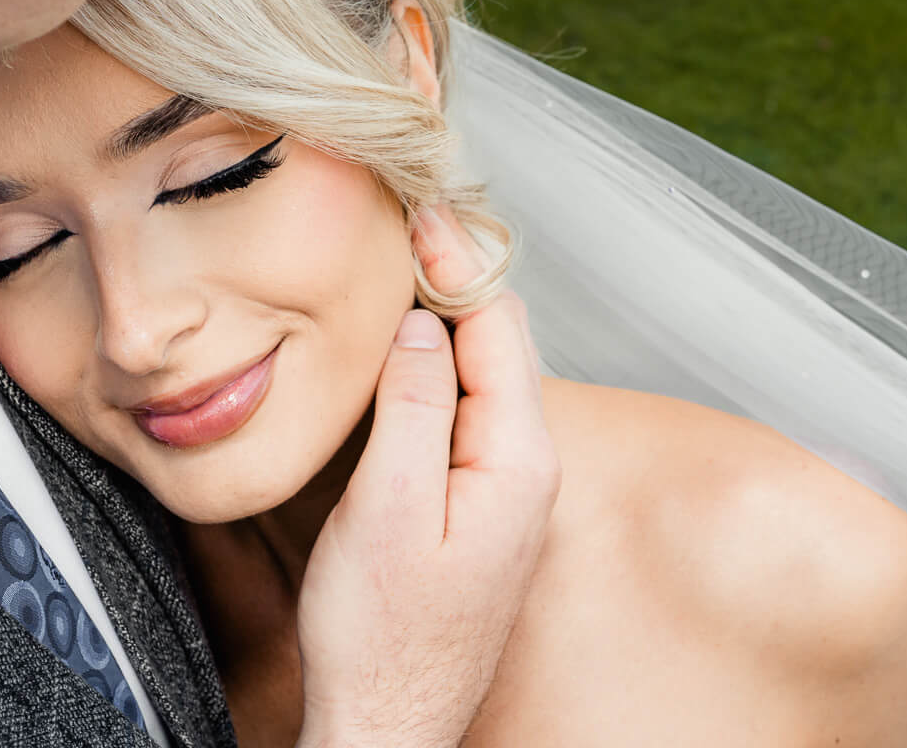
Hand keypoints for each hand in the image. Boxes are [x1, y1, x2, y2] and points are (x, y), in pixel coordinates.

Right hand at [294, 206, 559, 747]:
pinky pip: (467, 408)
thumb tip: (423, 325)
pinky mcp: (478, 504)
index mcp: (516, 463)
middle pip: (500, 342)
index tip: (419, 210)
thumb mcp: (384, 509)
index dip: (456, 262)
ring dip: (450, 312)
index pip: (496, 328)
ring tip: (412, 258)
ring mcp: (506, 489)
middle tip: (414, 217)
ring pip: (485, 372)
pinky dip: (441, 359)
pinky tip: (409, 343)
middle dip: (458, 274)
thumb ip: (413, 407)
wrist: (387, 722)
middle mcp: (527, 470)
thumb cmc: (379, 635)